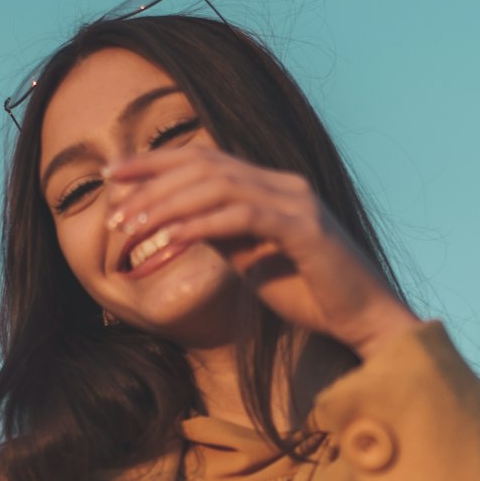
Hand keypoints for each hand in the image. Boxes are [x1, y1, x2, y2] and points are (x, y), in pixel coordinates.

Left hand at [103, 145, 418, 355]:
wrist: (366, 320)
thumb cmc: (313, 296)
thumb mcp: (255, 261)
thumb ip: (224, 237)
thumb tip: (178, 225)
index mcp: (273, 187)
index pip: (205, 159)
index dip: (155, 163)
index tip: (113, 177)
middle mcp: (285, 184)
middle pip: (204, 165)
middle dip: (151, 184)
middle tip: (113, 210)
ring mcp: (298, 203)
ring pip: (217, 185)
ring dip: (167, 205)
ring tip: (132, 228)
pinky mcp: (305, 230)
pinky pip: (242, 216)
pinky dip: (201, 225)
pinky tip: (171, 240)